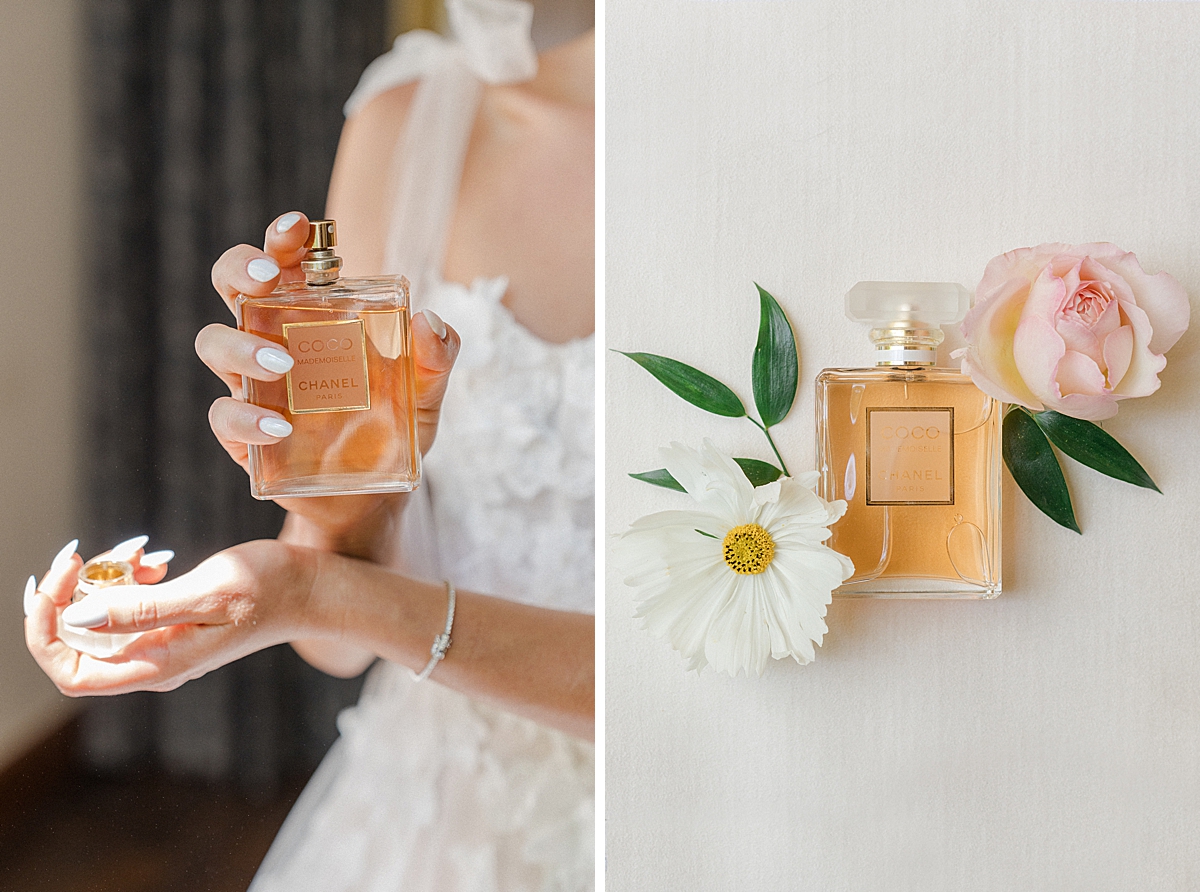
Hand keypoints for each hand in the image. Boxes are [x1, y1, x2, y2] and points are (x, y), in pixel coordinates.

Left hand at [25, 538, 313, 695]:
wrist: (311, 589)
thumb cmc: (270, 589)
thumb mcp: (207, 592)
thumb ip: (143, 609)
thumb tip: (78, 618)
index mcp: (159, 665)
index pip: (71, 672)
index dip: (45, 629)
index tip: (57, 580)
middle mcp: (154, 664)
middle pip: (77, 643)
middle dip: (71, 596)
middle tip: (87, 555)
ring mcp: (162, 647)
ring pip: (99, 621)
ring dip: (101, 583)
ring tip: (137, 554)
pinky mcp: (171, 627)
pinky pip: (125, 609)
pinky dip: (125, 581)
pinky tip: (150, 561)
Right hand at [196, 211, 460, 543]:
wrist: (372, 499)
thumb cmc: (394, 429)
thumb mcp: (426, 393)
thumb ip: (435, 357)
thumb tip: (429, 321)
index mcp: (315, 314)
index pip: (286, 260)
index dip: (282, 237)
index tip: (296, 227)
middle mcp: (274, 337)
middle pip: (232, 284)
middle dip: (240, 268)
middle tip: (270, 279)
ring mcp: (253, 384)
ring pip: (214, 342)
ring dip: (241, 345)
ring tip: (284, 364)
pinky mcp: (243, 434)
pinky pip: (224, 415)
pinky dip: (245, 418)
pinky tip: (280, 429)